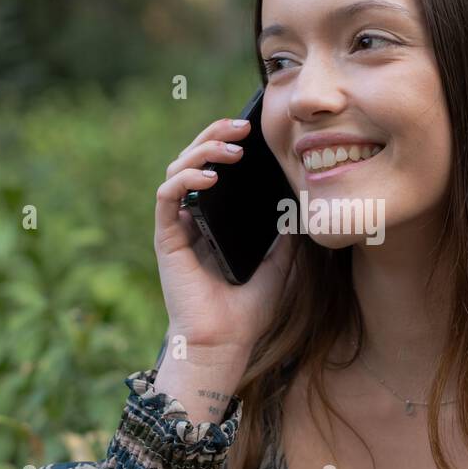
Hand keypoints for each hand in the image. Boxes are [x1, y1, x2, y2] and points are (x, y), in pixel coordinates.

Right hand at [154, 116, 297, 366]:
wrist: (225, 343)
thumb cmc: (248, 310)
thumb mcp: (280, 264)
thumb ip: (286, 234)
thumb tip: (301, 202)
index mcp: (216, 219)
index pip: (216, 167)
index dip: (228, 141)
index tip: (255, 130)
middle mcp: (193, 217)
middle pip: (194, 159)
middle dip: (215, 135)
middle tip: (243, 125)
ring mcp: (177, 226)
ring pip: (177, 170)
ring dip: (202, 151)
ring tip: (231, 149)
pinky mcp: (166, 238)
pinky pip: (167, 198)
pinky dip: (184, 180)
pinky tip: (208, 177)